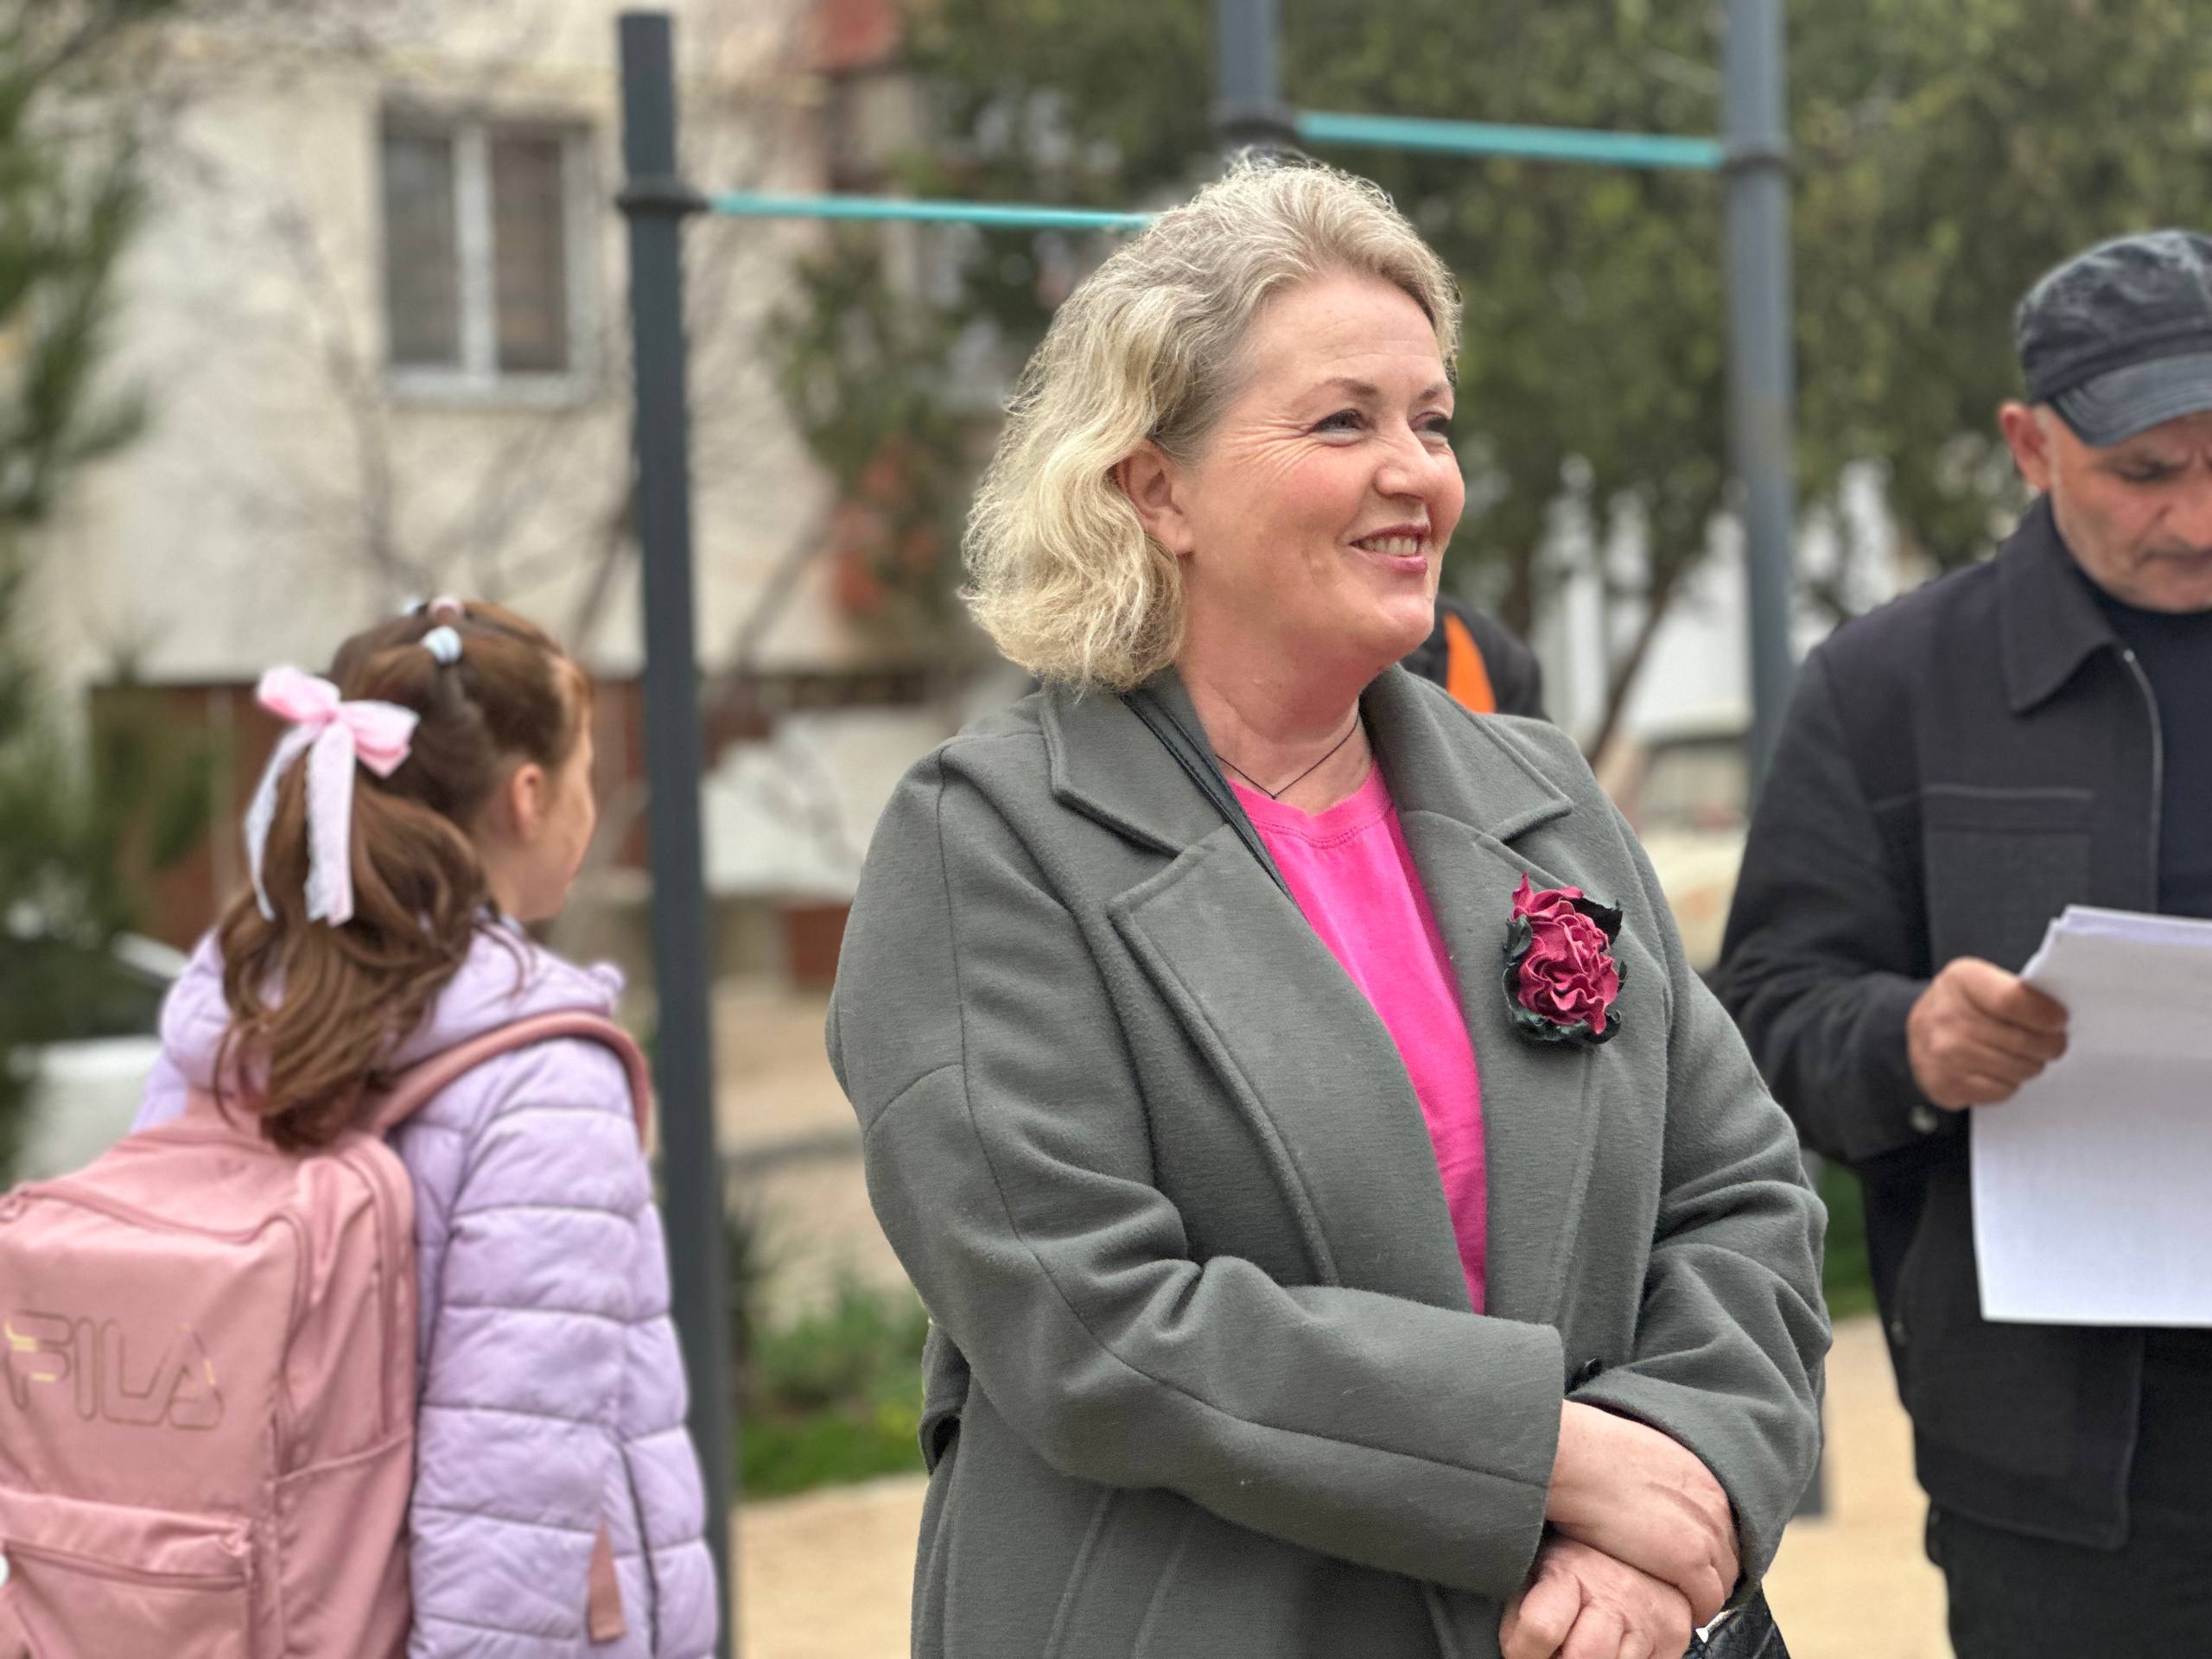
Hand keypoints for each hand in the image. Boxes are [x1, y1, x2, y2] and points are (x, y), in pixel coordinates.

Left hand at [1501, 1536, 1696, 1658]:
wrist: (1641, 1541)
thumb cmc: (1578, 1559)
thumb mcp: (1539, 1568)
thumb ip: (1522, 1606)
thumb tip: (1511, 1648)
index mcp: (1572, 1570)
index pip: (1541, 1629)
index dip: (1522, 1650)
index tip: (1520, 1651)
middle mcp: (1617, 1593)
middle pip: (1583, 1658)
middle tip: (1558, 1649)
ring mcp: (1651, 1618)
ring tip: (1586, 1639)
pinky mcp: (1675, 1640)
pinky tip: (1615, 1643)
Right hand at [1545, 1404, 1735, 1626]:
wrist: (1575, 1458)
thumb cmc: (1588, 1455)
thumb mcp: (1638, 1457)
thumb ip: (1656, 1479)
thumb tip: (1643, 1491)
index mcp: (1702, 1479)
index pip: (1721, 1527)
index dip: (1706, 1549)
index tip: (1689, 1562)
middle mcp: (1713, 1506)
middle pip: (1728, 1555)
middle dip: (1710, 1573)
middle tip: (1685, 1588)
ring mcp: (1705, 1533)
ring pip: (1723, 1581)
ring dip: (1703, 1595)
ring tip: (1678, 1603)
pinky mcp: (1689, 1560)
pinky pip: (1708, 1601)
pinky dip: (1696, 1611)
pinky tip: (1677, 1613)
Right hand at [1906, 957, 2067, 1108]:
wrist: (1919, 1032)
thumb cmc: (1962, 1005)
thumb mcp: (1982, 980)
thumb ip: (2016, 991)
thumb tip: (2056, 1019)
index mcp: (1961, 980)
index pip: (2014, 1001)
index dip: (2045, 1015)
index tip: (2059, 1021)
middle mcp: (1946, 1017)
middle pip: (2022, 1040)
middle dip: (2050, 1045)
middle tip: (2053, 1044)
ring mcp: (1942, 1054)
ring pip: (2018, 1069)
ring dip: (2030, 1065)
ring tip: (2024, 1056)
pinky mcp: (1944, 1084)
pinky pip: (2002, 1091)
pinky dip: (2009, 1083)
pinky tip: (1999, 1071)